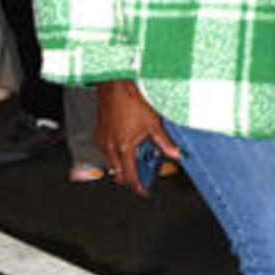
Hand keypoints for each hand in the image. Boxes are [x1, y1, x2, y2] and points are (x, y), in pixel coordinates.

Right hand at [94, 78, 180, 194]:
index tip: (143, 190)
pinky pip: (104, 150)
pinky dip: (114, 152)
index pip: (130, 176)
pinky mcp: (98, 132)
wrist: (116, 84)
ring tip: (134, 157)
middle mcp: (110, 146)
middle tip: (141, 176)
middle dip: (128, 178)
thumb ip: (164, 142)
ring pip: (109, 163)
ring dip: (121, 165)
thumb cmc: (132, 99)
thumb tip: (175, 153)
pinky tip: (124, 143)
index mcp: (124, 147)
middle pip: (117, 174)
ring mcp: (102, 140)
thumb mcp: (153, 122)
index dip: (138, 186)